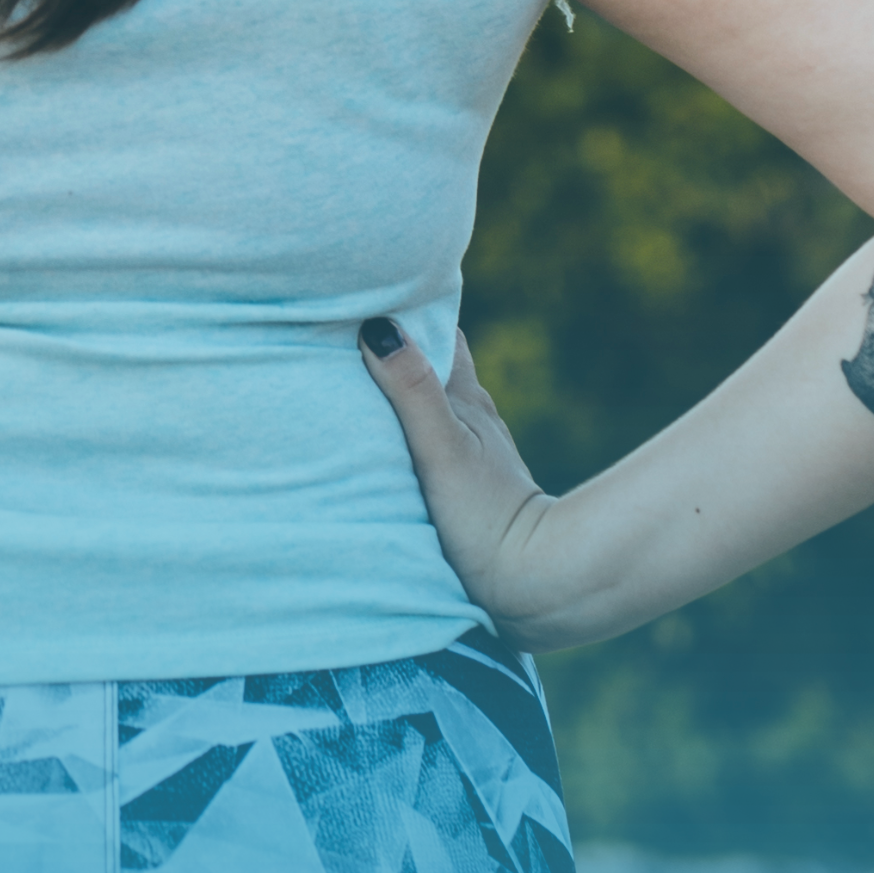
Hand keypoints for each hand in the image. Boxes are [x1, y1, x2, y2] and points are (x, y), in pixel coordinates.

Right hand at [362, 317, 586, 648]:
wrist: (531, 585)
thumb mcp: (443, 448)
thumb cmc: (487, 517)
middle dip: (395, 344)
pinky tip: (376, 442)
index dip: (409, 306)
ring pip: (427, 405)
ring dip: (395, 390)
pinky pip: (423, 442)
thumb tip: (377, 326)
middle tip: (342, 328)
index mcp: (467, 398)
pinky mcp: (460, 489)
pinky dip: (400, 429)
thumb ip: (412, 390)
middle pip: (431, 364)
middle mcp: (471, 418)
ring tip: (345, 380)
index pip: (439, 331)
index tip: (367, 287)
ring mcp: (468, 454)